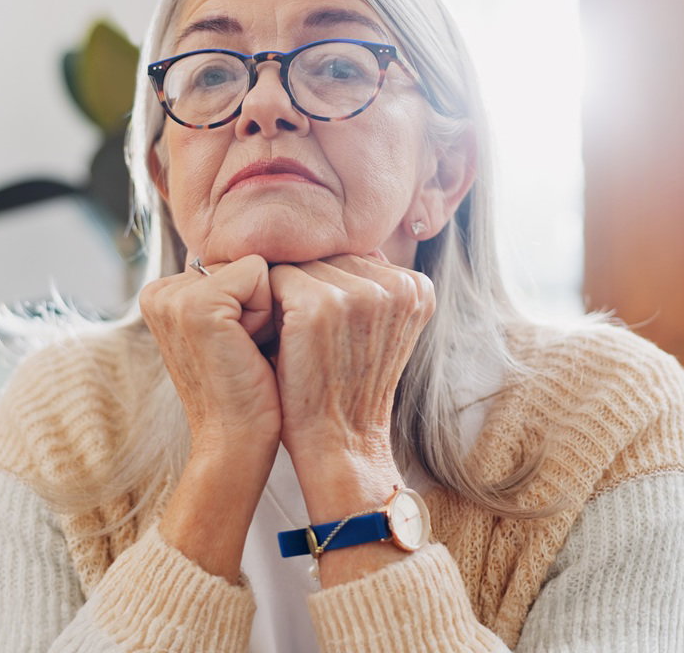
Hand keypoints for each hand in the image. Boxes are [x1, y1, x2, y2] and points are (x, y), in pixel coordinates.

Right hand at [139, 254, 280, 455]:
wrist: (237, 440)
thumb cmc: (245, 389)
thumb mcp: (231, 328)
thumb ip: (231, 288)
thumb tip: (263, 256)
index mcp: (163, 294)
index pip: (233, 263)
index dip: (251, 303)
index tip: (237, 345)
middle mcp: (159, 292)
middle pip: (242, 262)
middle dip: (257, 304)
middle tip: (242, 351)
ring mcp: (172, 298)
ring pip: (253, 267)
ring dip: (264, 310)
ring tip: (245, 351)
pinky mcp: (195, 305)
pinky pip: (259, 273)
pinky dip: (266, 313)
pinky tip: (248, 349)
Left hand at [268, 254, 434, 473]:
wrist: (339, 443)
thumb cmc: (349, 384)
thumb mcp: (380, 329)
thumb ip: (372, 283)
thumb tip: (341, 241)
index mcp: (417, 286)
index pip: (352, 255)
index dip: (330, 288)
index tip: (332, 330)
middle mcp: (396, 285)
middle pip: (327, 256)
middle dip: (308, 287)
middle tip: (309, 336)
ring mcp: (360, 294)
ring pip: (300, 265)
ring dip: (286, 295)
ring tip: (296, 338)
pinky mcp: (320, 305)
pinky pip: (275, 279)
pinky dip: (266, 306)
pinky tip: (280, 339)